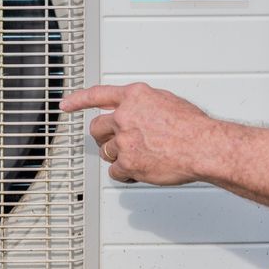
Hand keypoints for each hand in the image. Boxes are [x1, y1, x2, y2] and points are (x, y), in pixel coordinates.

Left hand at [60, 82, 215, 184]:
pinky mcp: (128, 162)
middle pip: (97, 128)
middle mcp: (125, 116)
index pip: (97, 95)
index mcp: (134, 97)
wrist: (203, 147)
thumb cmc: (193, 126)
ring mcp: (124, 140)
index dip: (78, 101)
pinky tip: (140, 171)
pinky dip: (125, 174)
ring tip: (142, 156)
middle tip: (118, 143)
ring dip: (120, 156)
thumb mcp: (166, 101)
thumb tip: (137, 111)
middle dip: (104, 137)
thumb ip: (144, 104)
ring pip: (107, 152)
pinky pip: (115, 172)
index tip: (65, 105)